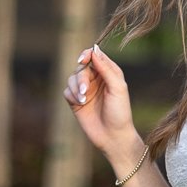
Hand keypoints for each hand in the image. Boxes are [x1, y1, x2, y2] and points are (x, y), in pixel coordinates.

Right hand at [63, 42, 135, 160]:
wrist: (113, 136)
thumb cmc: (120, 112)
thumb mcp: (117, 88)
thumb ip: (106, 69)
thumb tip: (94, 50)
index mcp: (108, 73)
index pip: (94, 56)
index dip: (86, 55)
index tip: (82, 60)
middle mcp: (96, 80)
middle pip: (80, 68)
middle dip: (81, 77)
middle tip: (85, 91)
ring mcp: (85, 91)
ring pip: (71, 78)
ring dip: (75, 87)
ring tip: (83, 100)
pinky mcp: (76, 102)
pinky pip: (67, 91)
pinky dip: (72, 96)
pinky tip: (80, 104)